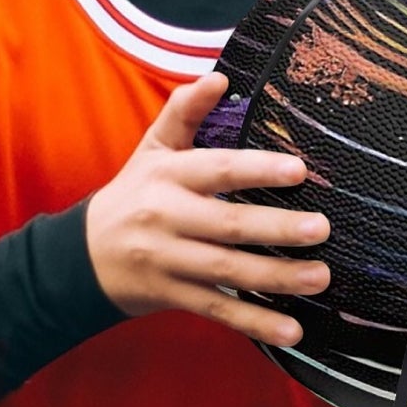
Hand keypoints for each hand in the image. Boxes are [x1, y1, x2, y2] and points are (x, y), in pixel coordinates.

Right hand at [85, 73, 330, 346]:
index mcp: (167, 176)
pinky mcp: (174, 296)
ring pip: (227, 271)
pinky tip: (291, 330)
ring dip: (277, 277)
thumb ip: (185, 112)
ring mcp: (169, 261)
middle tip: (322, 229)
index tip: (299, 170)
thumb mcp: (152, 149)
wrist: (83, 256)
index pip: (215, 169)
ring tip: (320, 277)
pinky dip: (255, 322)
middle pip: (227, 224)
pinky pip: (218, 310)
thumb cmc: (134, 194)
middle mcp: (166, 218)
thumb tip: (219, 76)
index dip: (255, 169)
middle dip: (277, 228)